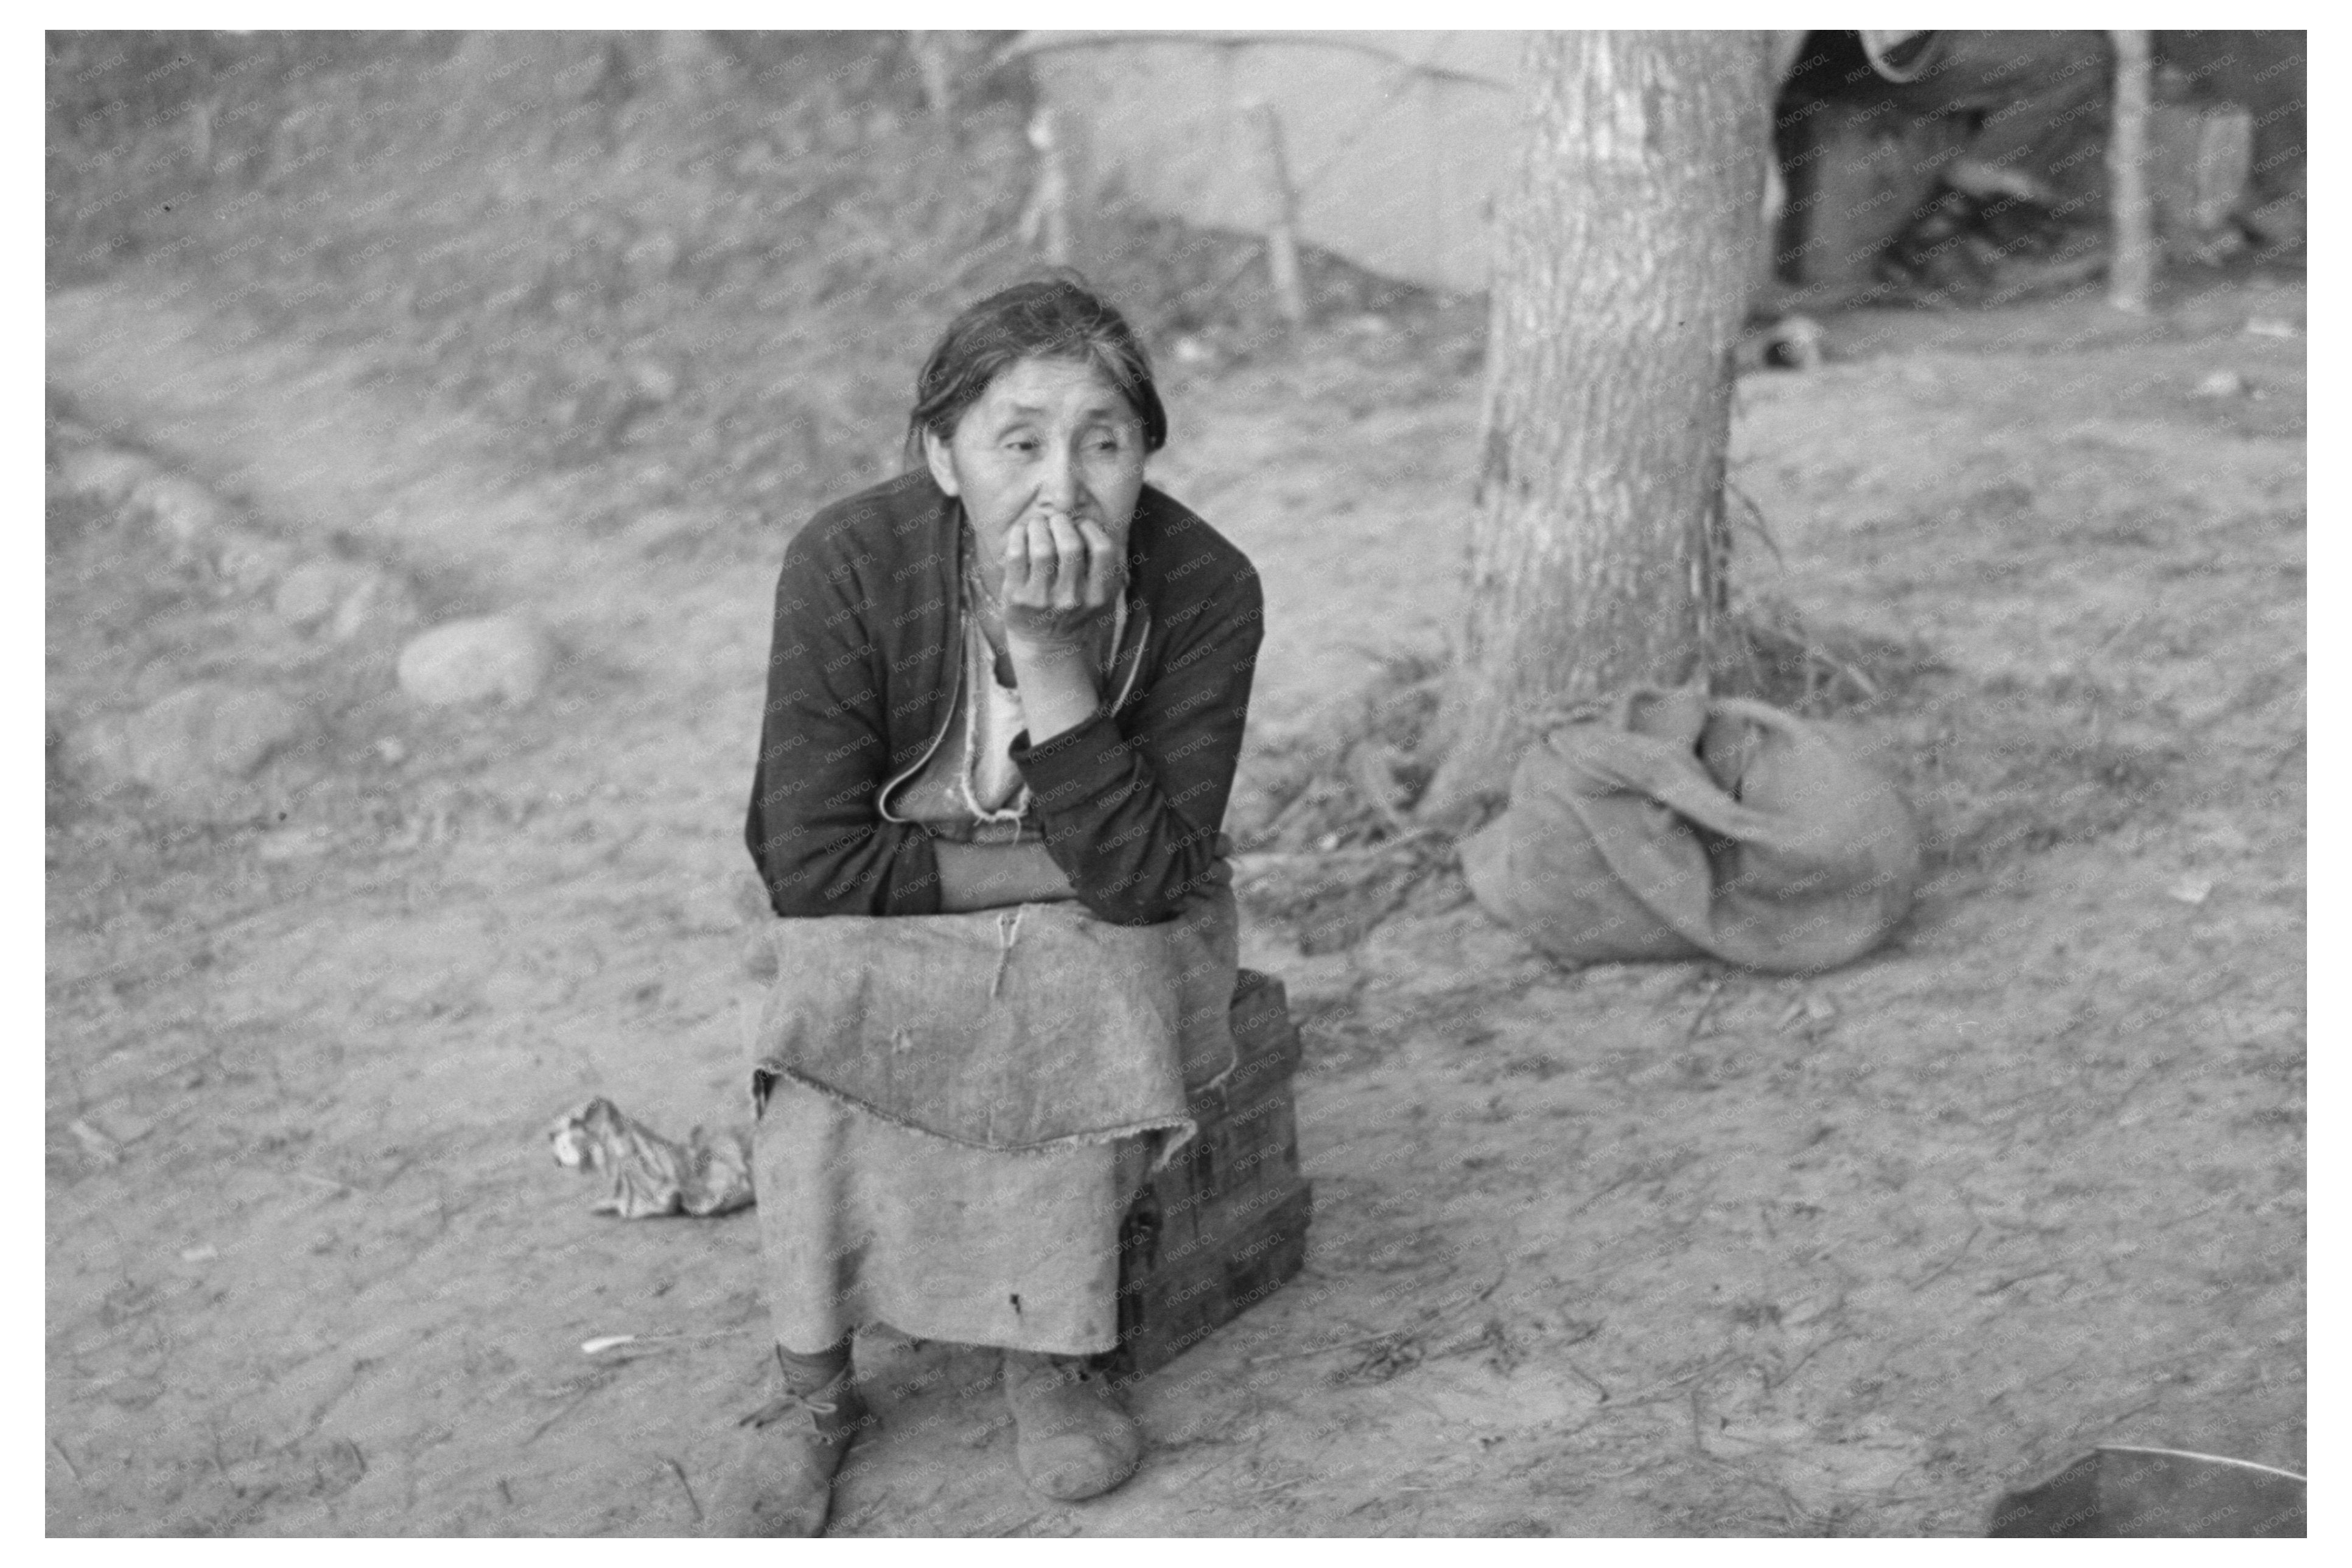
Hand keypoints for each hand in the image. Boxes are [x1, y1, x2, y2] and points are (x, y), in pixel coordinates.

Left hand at [999, 511, 1123, 649]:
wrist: (1047, 645)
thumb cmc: (1076, 610)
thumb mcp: (1102, 595)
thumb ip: (1106, 565)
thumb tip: (1091, 523)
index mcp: (1098, 596)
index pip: (1102, 549)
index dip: (1091, 528)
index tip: (1081, 525)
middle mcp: (1072, 599)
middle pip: (1070, 545)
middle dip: (1062, 523)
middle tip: (1056, 521)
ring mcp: (1042, 599)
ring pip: (1042, 547)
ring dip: (1039, 526)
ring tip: (1038, 524)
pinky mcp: (1016, 597)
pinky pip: (1016, 555)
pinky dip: (1019, 535)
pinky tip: (1022, 533)